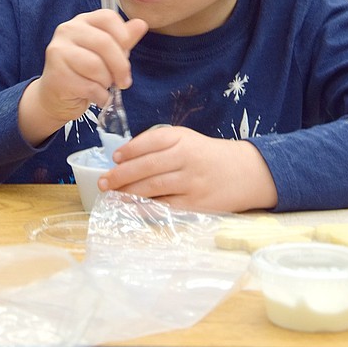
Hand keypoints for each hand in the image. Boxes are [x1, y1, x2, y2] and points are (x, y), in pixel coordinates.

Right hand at [18, 10, 147, 144]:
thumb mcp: (107, 53)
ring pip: (96, 66)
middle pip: (104, 43)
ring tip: (103, 87)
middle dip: (120, 66)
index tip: (127, 54)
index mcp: (82, 21)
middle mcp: (67, 31)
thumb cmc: (85, 72)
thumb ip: (124, 39)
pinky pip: (89, 86)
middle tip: (124, 82)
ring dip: (107, 82)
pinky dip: (100, 96)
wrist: (56, 97)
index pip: (108, 17)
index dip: (123, 36)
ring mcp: (58, 51)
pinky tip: (96, 97)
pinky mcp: (57, 74)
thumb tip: (141, 24)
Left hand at [98, 126, 277, 212]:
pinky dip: (144, 208)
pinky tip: (131, 208)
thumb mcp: (186, 139)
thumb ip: (158, 144)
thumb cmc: (207, 155)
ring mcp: (191, 182)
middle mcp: (186, 158)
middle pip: (146, 167)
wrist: (243, 172)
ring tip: (112, 195)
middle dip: (120, 175)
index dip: (128, 151)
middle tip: (103, 182)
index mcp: (182, 138)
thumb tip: (124, 158)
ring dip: (127, 192)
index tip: (115, 158)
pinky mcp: (195, 204)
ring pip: (152, 187)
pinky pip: (164, 207)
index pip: (149, 142)